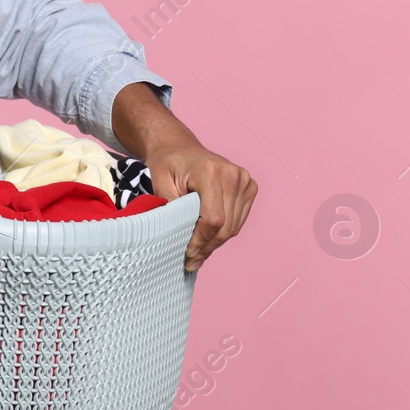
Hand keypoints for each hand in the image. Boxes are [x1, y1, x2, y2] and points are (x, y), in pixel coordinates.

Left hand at [146, 142, 257, 271]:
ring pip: (234, 226)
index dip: (201, 241)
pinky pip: (238, 220)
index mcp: (211, 172)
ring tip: (198, 255)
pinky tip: (209, 240)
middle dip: (207, 247)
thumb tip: (175, 236)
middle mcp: (233, 175)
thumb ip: (169, 206)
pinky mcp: (249, 187)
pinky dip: (224, 233)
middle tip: (191, 262)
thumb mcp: (159, 181)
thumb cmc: (167, 163)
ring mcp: (245, 180)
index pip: (213, 219)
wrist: (179, 147)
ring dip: (216, 243)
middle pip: (226, 226)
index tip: (187, 254)